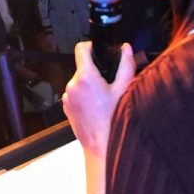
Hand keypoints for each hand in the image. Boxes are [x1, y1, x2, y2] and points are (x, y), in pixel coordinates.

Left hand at [62, 42, 134, 159]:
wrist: (102, 147)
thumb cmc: (114, 121)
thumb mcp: (125, 90)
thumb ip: (126, 65)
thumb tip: (126, 48)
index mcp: (85, 77)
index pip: (81, 48)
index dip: (90, 46)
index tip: (99, 50)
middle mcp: (72, 85)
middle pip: (82, 67)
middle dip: (95, 71)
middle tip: (109, 82)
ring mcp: (67, 97)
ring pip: (79, 81)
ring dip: (90, 85)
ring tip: (104, 98)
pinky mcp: (66, 107)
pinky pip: (75, 94)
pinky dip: (84, 96)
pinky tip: (97, 107)